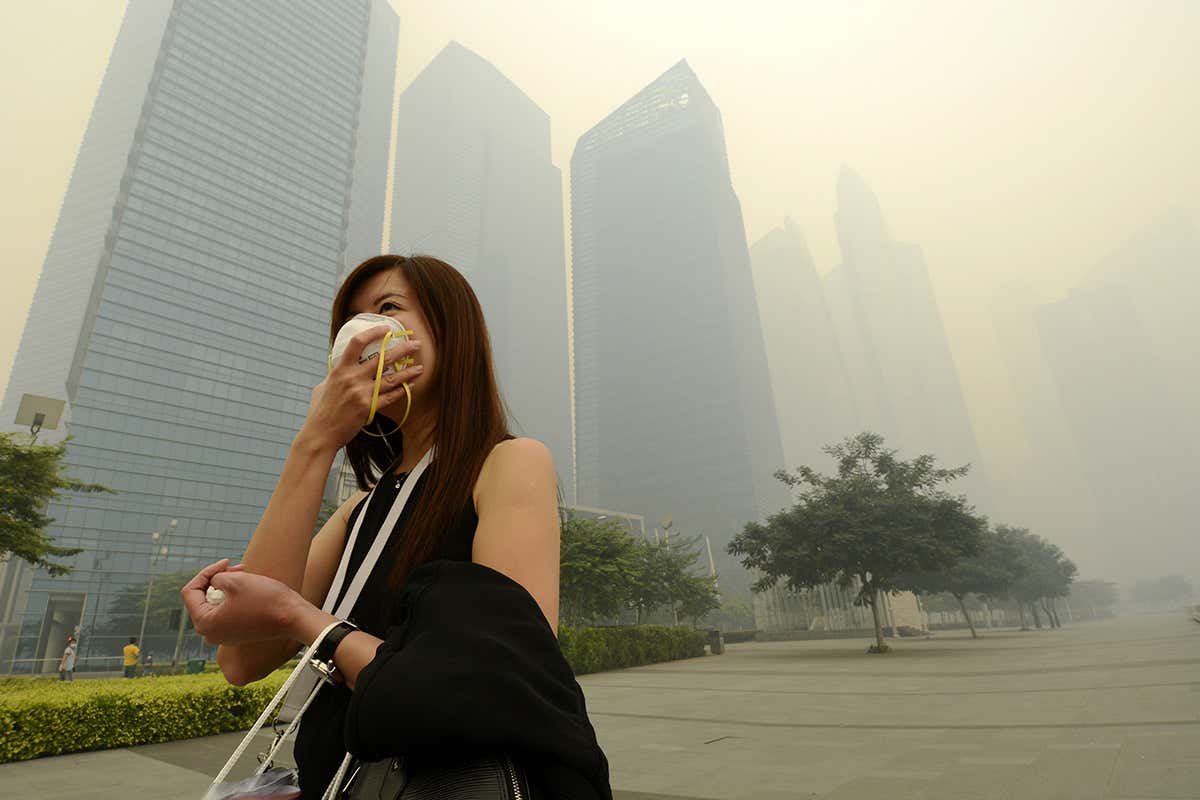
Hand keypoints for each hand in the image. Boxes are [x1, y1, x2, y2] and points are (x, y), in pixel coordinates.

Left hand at [181, 560, 309, 645]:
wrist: (293, 617)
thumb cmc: (265, 599)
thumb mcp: (235, 581)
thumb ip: (215, 578)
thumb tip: (212, 583)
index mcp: (204, 623)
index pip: (190, 592)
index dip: (205, 572)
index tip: (226, 562)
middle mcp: (210, 634)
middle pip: (202, 598)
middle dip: (216, 579)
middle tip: (235, 566)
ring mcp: (223, 635)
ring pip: (215, 604)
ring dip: (226, 586)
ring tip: (244, 573)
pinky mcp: (236, 634)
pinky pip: (226, 612)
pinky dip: (233, 597)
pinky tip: (248, 586)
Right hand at [300, 325, 422, 451]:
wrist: (321, 434)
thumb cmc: (320, 411)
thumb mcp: (323, 386)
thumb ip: (336, 375)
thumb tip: (341, 366)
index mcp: (340, 370)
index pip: (357, 343)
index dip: (373, 332)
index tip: (386, 328)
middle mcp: (353, 378)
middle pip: (383, 358)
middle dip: (402, 349)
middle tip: (416, 344)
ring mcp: (362, 393)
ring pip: (392, 378)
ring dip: (408, 372)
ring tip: (420, 367)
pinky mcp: (370, 407)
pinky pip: (391, 396)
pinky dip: (403, 391)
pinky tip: (411, 386)